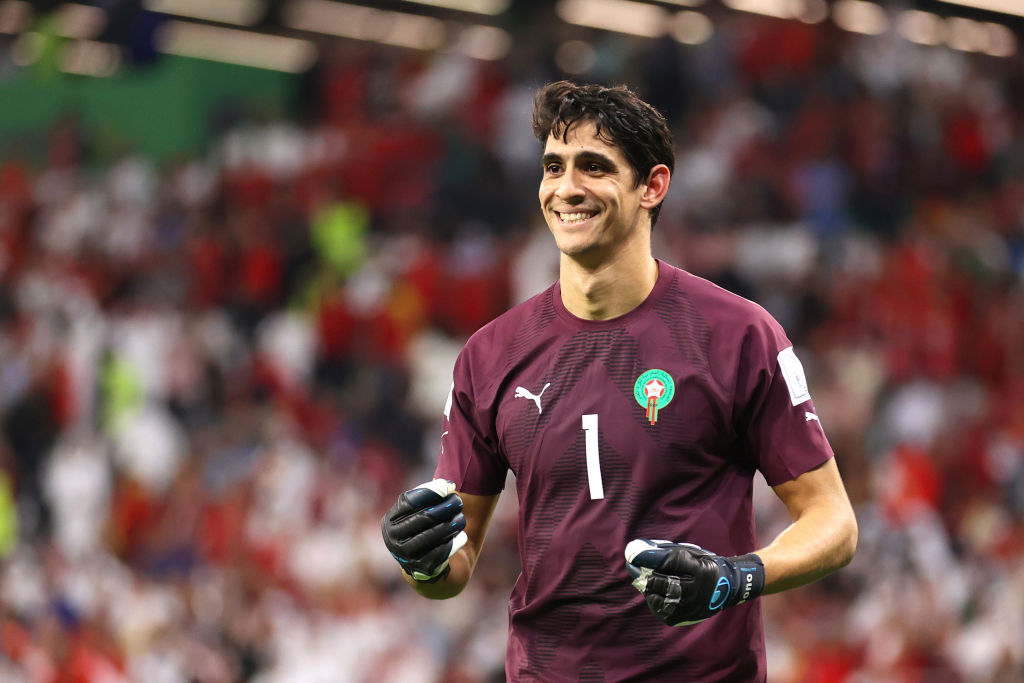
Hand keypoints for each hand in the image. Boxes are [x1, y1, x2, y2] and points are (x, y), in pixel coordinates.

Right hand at [382, 479, 468, 581]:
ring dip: (451, 524)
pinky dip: (453, 543)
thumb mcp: (420, 509)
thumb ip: (431, 495)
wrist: (423, 558)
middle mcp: (393, 539)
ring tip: (462, 518)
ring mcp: (405, 556)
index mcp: (390, 520)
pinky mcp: (420, 568)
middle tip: (459, 502)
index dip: (429, 492)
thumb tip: (449, 486)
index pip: (409, 502)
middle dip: (444, 507)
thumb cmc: (422, 526)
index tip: (448, 487)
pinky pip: (440, 553)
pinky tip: (462, 536)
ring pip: (432, 535)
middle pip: (423, 518)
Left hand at [624, 539, 763, 625]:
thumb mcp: (691, 553)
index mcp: (700, 569)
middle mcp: (697, 589)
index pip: (669, 561)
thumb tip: (638, 550)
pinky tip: (652, 593)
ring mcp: (692, 606)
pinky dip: (653, 600)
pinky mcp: (686, 617)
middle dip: (643, 573)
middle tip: (632, 566)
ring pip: (659, 598)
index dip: (648, 557)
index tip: (632, 551)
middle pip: (661, 582)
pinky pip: (661, 610)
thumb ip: (667, 552)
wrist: (727, 588)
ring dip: (647, 588)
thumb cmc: (703, 565)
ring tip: (642, 579)